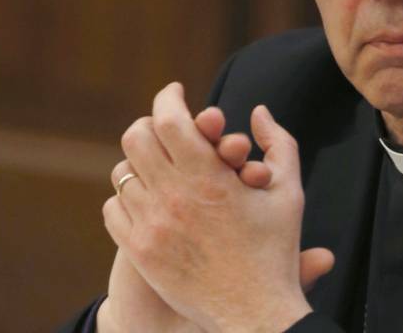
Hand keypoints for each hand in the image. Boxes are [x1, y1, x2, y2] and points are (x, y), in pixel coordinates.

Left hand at [104, 83, 315, 332]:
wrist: (253, 314)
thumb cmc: (275, 252)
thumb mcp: (288, 192)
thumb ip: (278, 144)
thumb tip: (258, 111)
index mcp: (210, 177)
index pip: (170, 118)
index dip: (169, 97)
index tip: (176, 92)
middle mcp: (174, 196)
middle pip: (137, 137)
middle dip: (152, 124)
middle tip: (166, 128)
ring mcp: (152, 225)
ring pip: (122, 173)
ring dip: (140, 163)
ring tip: (158, 165)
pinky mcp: (140, 251)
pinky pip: (114, 209)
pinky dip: (127, 197)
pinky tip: (148, 199)